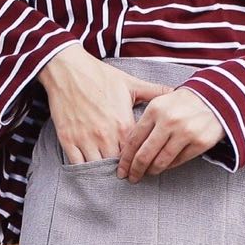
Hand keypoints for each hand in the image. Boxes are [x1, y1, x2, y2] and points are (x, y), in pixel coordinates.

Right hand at [37, 45, 175, 165]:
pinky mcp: (69, 140)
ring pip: (98, 168)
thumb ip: (154, 91)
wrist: (68, 69)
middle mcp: (106, 136)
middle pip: (118, 166)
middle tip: (126, 175)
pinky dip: (84, 170)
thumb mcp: (130, 83)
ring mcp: (86, 139)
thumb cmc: (100, 75)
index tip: (141, 166)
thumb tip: (176, 91)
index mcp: (123, 125)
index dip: (139, 162)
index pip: (136, 154)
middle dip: (123, 171)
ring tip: (109, 176)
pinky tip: (90, 171)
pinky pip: (78, 165)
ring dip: (104, 173)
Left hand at [115, 88, 225, 180]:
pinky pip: (178, 161)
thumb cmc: (184, 103)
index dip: (125, 159)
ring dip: (152, 171)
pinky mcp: (199, 142)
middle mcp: (169, 121)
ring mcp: (185, 132)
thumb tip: (131, 149)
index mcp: (155, 109)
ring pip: (161, 161)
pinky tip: (165, 166)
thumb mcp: (161, 103)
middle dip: (135, 170)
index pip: (134, 139)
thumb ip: (147, 122)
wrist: (216, 97)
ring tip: (148, 173)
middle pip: (145, 154)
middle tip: (132, 178)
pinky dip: (169, 166)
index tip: (121, 170)